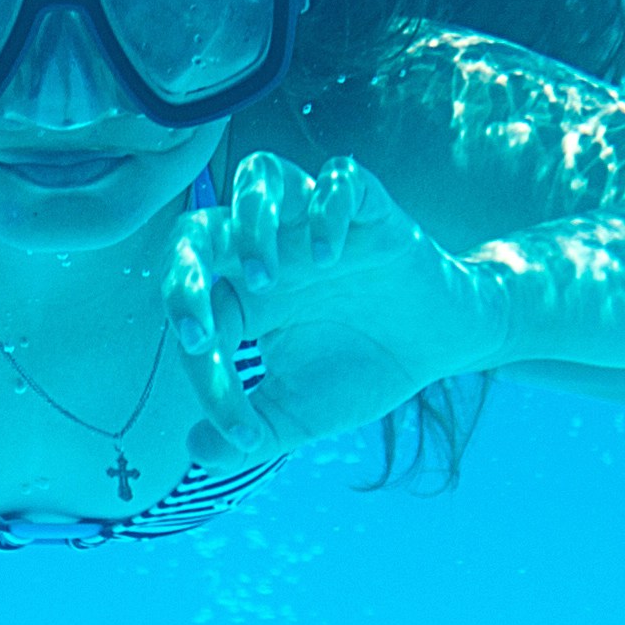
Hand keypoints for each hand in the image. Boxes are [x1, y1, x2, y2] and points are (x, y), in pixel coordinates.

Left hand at [163, 150, 503, 468]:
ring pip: (259, 174)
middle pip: (198, 227)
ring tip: (266, 279)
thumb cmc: (362, 369)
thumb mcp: (301, 414)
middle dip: (182, 272)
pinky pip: (339, 178)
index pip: (194, 313)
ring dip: (248, 222)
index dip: (202, 372)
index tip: (238, 427)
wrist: (442, 344)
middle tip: (199, 327)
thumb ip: (249, 433)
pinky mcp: (370, 207)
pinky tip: (331, 257)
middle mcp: (269, 250)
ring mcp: (314, 223)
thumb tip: (196, 450)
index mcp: (242, 296)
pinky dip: (326, 210)